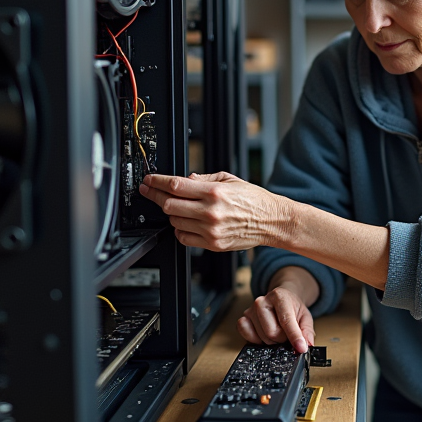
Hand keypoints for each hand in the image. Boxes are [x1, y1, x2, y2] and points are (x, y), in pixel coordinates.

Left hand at [139, 171, 289, 251]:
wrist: (272, 221)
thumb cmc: (255, 200)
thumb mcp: (230, 180)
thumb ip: (204, 178)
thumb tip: (185, 179)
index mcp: (215, 192)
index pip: (176, 185)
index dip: (157, 182)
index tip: (149, 181)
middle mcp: (210, 212)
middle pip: (169, 204)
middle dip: (156, 197)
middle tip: (151, 192)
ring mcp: (210, 230)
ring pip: (174, 221)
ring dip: (171, 213)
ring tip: (177, 207)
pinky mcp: (212, 244)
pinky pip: (183, 237)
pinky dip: (179, 228)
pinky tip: (186, 222)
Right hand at [238, 286, 314, 353]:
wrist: (282, 298)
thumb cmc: (292, 307)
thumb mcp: (305, 317)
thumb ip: (307, 331)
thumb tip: (306, 345)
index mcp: (280, 297)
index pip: (286, 320)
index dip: (294, 336)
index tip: (300, 348)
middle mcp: (262, 301)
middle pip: (272, 332)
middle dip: (283, 339)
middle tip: (286, 333)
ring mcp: (251, 310)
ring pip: (262, 337)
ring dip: (272, 340)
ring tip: (276, 331)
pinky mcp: (243, 318)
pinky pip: (246, 334)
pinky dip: (256, 339)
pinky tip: (263, 334)